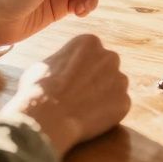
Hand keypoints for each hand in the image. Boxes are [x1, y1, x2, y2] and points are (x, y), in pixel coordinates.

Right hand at [3, 34, 130, 155]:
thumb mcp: (45, 63)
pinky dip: (108, 113)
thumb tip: (63, 67)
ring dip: (104, 96)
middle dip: (97, 79)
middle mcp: (110, 56)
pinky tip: (91, 119)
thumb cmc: (39, 89)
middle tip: (81, 95)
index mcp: (89, 42)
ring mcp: (120, 79)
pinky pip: (118, 107)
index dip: (80, 69)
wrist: (48, 116)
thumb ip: (63, 61)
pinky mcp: (124, 101)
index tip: (72, 80)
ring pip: (115, 87)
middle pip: (106, 67)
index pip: (91, 53)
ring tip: (84, 109)